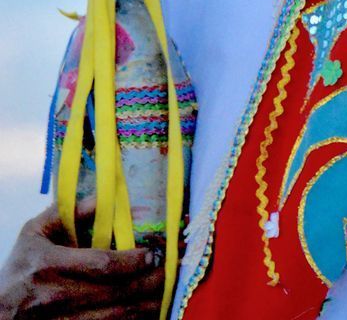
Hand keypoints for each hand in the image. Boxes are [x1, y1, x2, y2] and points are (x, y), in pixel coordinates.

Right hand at [0, 202, 164, 317]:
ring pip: (115, 319)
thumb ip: (66, 213)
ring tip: (163, 292)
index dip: (133, 261)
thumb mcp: (33, 234)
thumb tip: (101, 198)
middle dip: (148, 282)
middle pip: (115, 293)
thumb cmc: (17, 270)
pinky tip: (143, 313)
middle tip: (168, 270)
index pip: (102, 265)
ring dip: (144, 306)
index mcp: (50, 266)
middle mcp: (57, 297)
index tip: (154, 252)